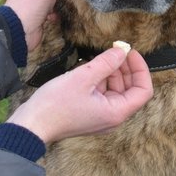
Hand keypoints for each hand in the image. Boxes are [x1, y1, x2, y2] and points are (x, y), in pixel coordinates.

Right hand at [7, 45, 153, 143]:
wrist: (31, 124)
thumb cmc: (55, 105)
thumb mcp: (83, 78)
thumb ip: (106, 63)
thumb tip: (123, 50)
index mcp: (116, 112)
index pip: (143, 90)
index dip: (141, 69)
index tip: (130, 52)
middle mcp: (113, 117)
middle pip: (130, 89)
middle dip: (124, 68)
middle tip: (113, 50)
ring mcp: (101, 116)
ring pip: (115, 90)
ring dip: (110, 72)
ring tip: (97, 59)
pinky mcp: (90, 113)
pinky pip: (102, 94)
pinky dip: (99, 80)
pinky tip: (88, 68)